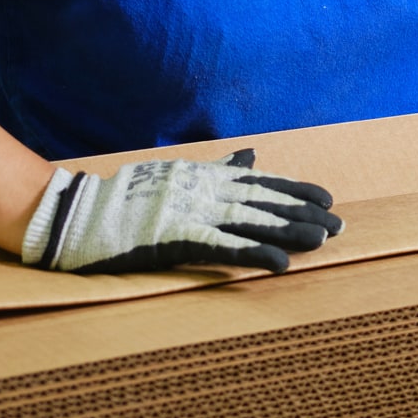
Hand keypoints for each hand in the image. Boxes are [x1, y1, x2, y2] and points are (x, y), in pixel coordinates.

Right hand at [20, 149, 341, 274]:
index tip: (327, 198)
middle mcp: (203, 190)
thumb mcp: (177, 175)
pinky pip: (222, 247)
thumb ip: (217, 169)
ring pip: (251, 221)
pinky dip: (253, 253)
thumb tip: (251, 155)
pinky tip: (280, 263)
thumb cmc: (127, 199)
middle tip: (339, 224)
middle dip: (302, 212)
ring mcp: (189, 213)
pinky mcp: (175, 239)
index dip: (295, 189)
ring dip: (289, 230)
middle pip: (263, 200)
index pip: (260, 182)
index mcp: (204, 176)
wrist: (79, 215)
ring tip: (323, 240)